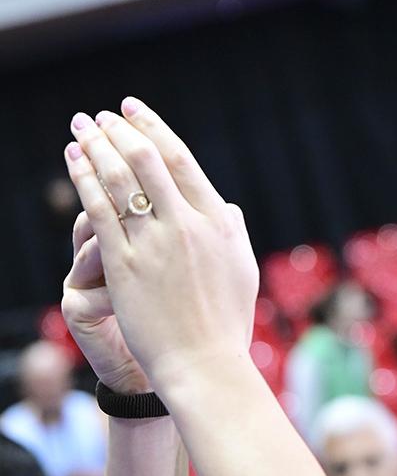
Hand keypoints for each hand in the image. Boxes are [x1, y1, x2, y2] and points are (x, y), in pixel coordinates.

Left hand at [63, 98, 257, 389]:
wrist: (204, 363)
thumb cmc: (226, 320)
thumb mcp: (243, 269)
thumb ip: (234, 231)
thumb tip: (228, 205)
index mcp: (218, 221)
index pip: (180, 160)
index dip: (153, 129)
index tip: (134, 111)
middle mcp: (187, 225)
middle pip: (146, 160)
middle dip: (119, 130)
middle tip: (102, 115)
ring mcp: (154, 244)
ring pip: (119, 179)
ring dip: (96, 146)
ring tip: (81, 127)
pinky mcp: (124, 266)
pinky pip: (99, 210)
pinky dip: (85, 179)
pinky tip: (74, 161)